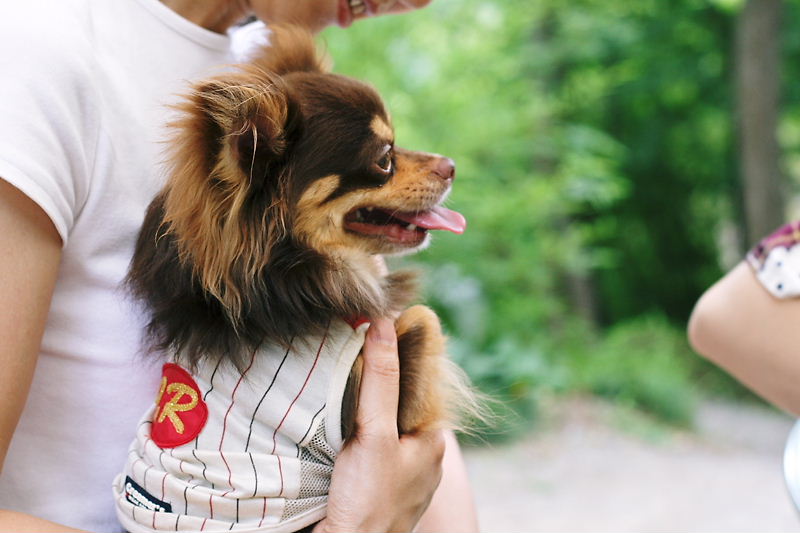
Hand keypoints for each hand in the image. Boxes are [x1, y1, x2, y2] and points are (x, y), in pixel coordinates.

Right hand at [314, 318, 445, 532]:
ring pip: (381, 425)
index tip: (374, 326)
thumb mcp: (376, 433)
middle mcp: (421, 455)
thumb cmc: (368, 500)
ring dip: (361, 407)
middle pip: (397, 402)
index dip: (396, 354)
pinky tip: (335, 425)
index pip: (418, 381)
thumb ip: (380, 380)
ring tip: (336, 383)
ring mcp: (400, 474)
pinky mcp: (378, 486)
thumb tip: (383, 324)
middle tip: (346, 353)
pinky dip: (353, 433)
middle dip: (374, 381)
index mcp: (432, 439)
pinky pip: (368, 448)